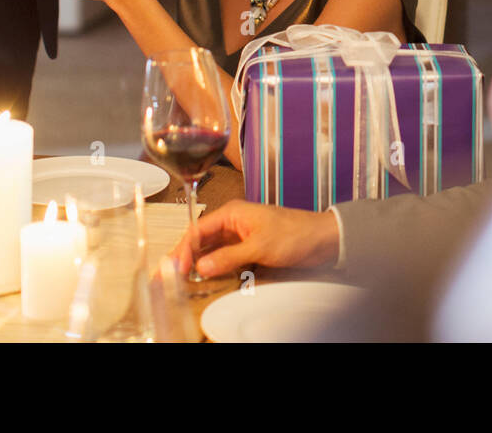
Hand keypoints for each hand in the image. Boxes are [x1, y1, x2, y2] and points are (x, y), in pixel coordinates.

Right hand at [170, 200, 339, 277]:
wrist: (322, 239)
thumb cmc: (295, 233)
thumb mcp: (259, 246)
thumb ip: (229, 257)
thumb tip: (202, 267)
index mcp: (232, 213)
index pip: (198, 230)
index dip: (183, 250)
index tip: (175, 268)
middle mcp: (233, 223)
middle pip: (201, 240)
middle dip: (185, 257)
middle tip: (169, 276)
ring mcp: (240, 236)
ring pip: (211, 250)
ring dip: (198, 263)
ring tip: (182, 279)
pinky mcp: (248, 249)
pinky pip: (224, 258)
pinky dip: (214, 267)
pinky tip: (206, 278)